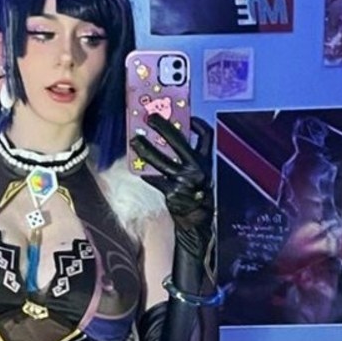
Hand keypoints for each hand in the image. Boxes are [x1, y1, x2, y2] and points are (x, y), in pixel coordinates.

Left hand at [130, 114, 215, 266]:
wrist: (197, 223)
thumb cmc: (197, 197)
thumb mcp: (202, 176)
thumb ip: (192, 160)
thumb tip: (171, 144)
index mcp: (206, 162)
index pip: (206, 136)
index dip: (197, 125)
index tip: (189, 117)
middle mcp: (196, 169)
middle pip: (179, 141)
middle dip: (163, 127)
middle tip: (151, 118)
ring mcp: (183, 180)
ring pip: (161, 159)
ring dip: (145, 149)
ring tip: (135, 141)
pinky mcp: (171, 193)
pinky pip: (154, 178)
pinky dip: (145, 172)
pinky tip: (137, 166)